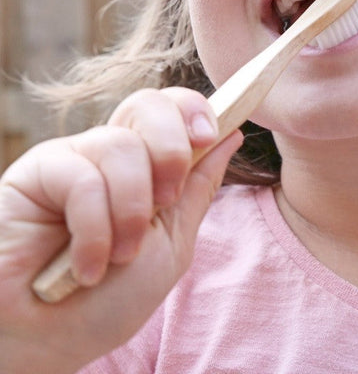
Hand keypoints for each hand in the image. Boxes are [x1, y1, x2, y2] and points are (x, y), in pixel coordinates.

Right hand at [0, 87, 242, 372]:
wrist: (51, 341)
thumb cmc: (113, 296)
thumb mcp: (173, 240)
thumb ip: (200, 186)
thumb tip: (233, 135)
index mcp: (145, 165)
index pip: (171, 108)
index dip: (193, 110)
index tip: (207, 137)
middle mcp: (109, 155)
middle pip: (148, 105)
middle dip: (170, 151)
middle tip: (165, 201)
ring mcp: (74, 158)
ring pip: (122, 146)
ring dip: (132, 212)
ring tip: (120, 256)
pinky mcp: (36, 172)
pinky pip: (83, 179)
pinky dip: (96, 232)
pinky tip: (86, 266)